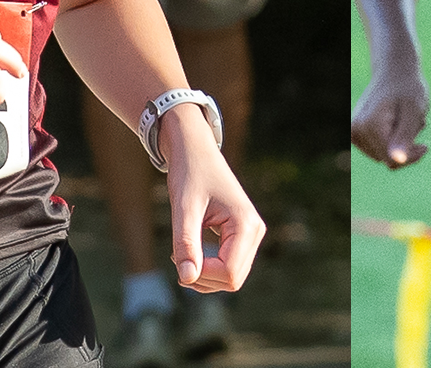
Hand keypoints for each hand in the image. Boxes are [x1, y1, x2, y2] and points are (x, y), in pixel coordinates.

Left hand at [160, 105, 266, 292]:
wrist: (194, 151)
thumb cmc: (189, 174)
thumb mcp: (184, 209)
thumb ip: (185, 244)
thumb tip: (187, 279)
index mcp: (246, 225)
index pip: (230, 273)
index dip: (201, 274)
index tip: (176, 257)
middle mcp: (255, 232)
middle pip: (233, 280)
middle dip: (203, 278)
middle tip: (176, 257)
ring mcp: (250, 235)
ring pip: (232, 277)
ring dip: (204, 275)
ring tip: (181, 253)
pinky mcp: (241, 236)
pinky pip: (228, 266)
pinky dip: (208, 267)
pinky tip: (191, 251)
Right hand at [350, 69, 429, 168]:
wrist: (394, 72)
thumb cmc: (408, 90)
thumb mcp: (413, 112)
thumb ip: (404, 137)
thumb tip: (396, 161)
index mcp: (369, 125)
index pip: (392, 160)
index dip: (411, 155)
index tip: (425, 145)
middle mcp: (356, 130)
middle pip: (387, 160)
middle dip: (405, 147)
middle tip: (413, 125)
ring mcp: (353, 133)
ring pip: (384, 157)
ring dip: (399, 143)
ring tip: (405, 121)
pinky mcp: (355, 135)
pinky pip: (379, 151)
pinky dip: (392, 141)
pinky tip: (398, 124)